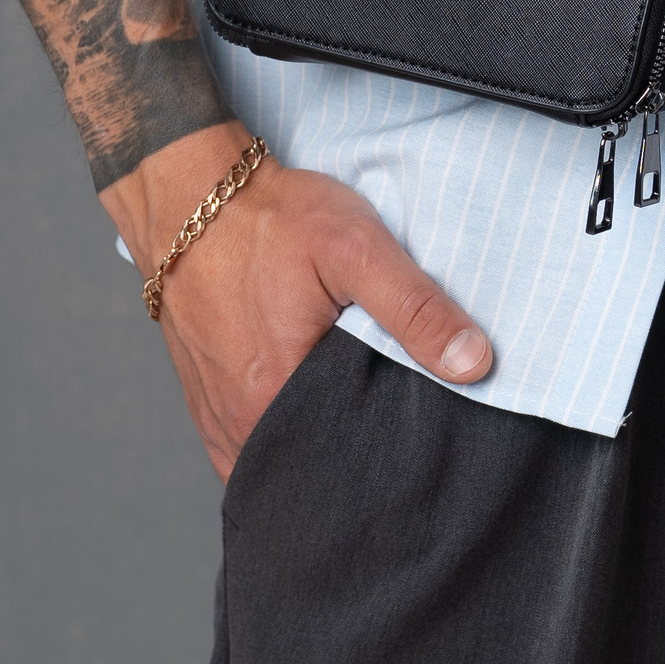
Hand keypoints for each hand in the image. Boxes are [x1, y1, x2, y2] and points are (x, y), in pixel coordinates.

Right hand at [104, 122, 492, 478]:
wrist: (190, 196)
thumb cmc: (270, 218)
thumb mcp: (355, 247)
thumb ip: (416, 308)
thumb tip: (474, 363)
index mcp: (277, 397)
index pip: (355, 461)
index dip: (395, 449)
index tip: (424, 432)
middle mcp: (241, 424)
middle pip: (320, 467)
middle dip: (361, 453)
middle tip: (394, 415)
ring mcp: (219, 421)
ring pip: (286, 460)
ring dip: (322, 446)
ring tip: (357, 411)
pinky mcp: (207, 408)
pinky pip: (255, 449)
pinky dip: (289, 438)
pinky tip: (316, 409)